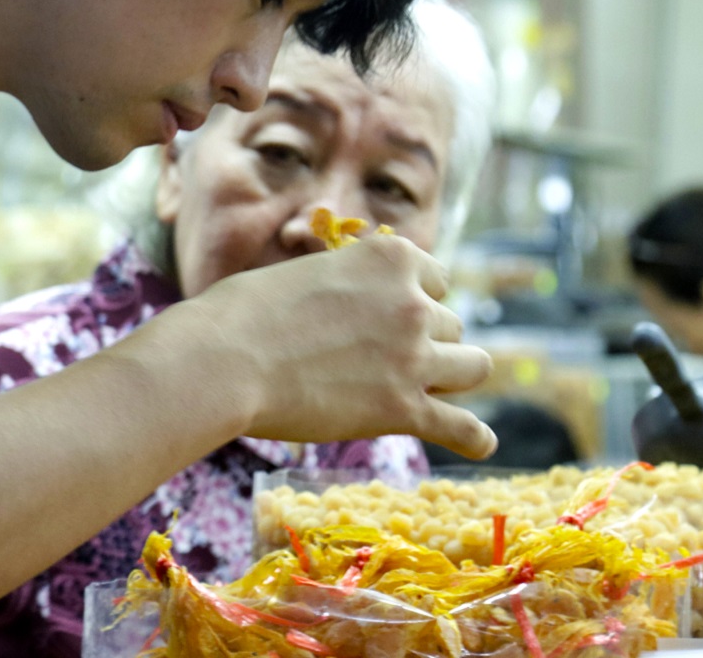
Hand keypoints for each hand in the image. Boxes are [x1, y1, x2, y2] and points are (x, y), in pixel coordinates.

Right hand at [177, 234, 496, 458]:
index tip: (395, 317)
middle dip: (427, 341)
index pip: (437, 279)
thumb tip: (351, 306)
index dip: (416, 300)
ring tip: (429, 389)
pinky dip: (473, 437)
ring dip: (452, 377)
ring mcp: (413, 357)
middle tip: (388, 359)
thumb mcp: (306, 271)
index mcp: (391, 257)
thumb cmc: (243, 311)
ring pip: (473, 367)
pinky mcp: (403, 409)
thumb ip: (346, 284)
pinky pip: (463, 427)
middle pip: (451, 324)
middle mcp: (413, 302)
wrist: (224, 359)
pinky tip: (479, 444)